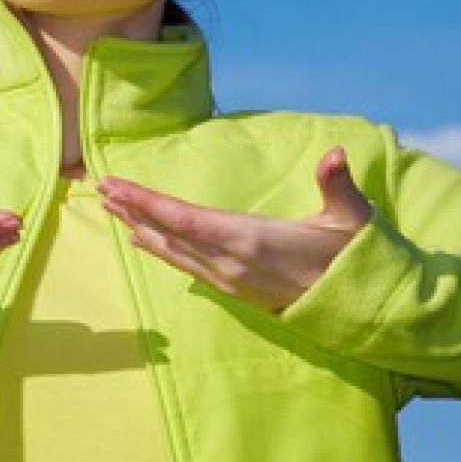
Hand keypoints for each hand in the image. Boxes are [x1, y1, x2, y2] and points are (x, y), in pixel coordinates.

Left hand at [97, 147, 371, 313]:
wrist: (359, 308)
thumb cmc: (353, 256)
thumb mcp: (352, 218)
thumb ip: (338, 185)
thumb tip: (336, 153)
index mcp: (252, 240)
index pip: (187, 220)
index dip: (148, 203)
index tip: (117, 186)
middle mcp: (233, 263)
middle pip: (171, 234)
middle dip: (134, 210)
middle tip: (101, 188)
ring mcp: (231, 279)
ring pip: (174, 251)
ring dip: (141, 228)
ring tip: (112, 208)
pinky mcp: (233, 288)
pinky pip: (186, 265)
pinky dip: (160, 248)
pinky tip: (143, 238)